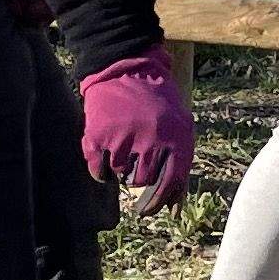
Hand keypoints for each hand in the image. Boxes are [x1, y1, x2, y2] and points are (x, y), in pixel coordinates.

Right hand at [78, 46, 193, 214]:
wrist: (126, 68)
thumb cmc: (156, 104)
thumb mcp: (180, 129)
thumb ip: (179, 168)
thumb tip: (174, 211)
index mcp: (177, 140)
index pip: (169, 185)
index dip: (157, 202)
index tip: (146, 211)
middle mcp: (152, 142)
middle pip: (141, 181)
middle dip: (136, 173)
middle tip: (134, 154)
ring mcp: (124, 139)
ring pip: (120, 174)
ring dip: (119, 164)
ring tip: (122, 138)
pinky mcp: (99, 136)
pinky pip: (98, 169)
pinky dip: (100, 166)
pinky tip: (105, 147)